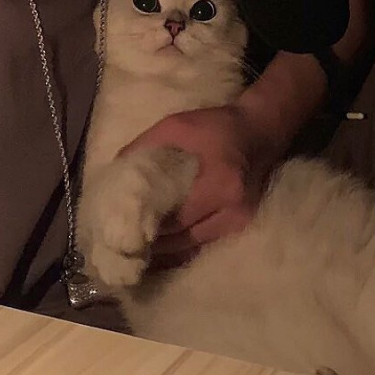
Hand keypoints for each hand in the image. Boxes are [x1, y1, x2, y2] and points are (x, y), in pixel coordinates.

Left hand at [118, 103, 283, 265]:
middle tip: (122, 242)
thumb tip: (114, 172)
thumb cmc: (216, 126)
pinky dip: (181, 245)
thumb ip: (144, 146)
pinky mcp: (240, 225)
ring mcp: (239, 221)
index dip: (146, 226)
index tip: (119, 230)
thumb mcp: (176, 126)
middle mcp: (232, 210)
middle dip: (151, 242)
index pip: (175, 218)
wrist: (260, 131)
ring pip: (192, 246)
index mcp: (219, 183)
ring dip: (165, 249)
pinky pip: (204, 243)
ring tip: (136, 247)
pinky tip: (161, 245)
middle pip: (183, 238)